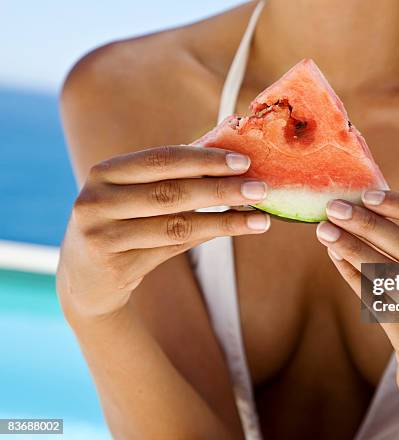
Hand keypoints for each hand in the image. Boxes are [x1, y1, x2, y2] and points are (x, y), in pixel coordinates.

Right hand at [57, 145, 269, 320]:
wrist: (86, 279)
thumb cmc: (123, 226)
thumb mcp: (136, 196)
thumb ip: (175, 179)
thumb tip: (233, 164)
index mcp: (106, 172)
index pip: (162, 159)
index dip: (205, 159)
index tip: (243, 161)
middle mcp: (97, 200)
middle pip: (171, 192)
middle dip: (221, 189)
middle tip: (260, 188)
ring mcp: (101, 234)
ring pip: (176, 225)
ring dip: (224, 220)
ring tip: (260, 218)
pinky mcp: (114, 264)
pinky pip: (172, 249)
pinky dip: (208, 236)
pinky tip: (236, 230)